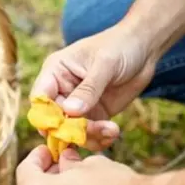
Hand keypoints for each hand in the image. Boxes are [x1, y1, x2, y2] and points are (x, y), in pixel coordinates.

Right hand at [30, 24, 157, 150]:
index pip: (40, 99)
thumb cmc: (120, 46)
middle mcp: (62, 91)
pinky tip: (113, 133)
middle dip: (72, 131)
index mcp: (55, 72)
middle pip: (55, 121)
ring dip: (90, 137)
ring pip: (72, 132)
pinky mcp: (94, 115)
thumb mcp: (105, 64)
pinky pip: (90, 135)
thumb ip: (89, 89)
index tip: (63, 126)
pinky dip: (100, 139)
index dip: (46, 116)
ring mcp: (78, 105)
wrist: (144, 48)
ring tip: (112, 130)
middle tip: (95, 130)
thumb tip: (70, 111)